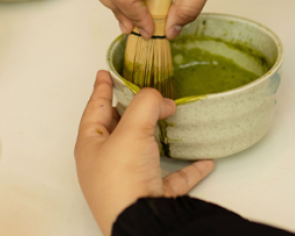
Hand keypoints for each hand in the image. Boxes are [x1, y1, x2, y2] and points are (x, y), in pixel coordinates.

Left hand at [75, 71, 214, 235]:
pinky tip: (203, 161)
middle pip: (118, 129)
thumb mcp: (131, 131)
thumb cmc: (122, 178)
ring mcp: (128, 182)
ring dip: (158, 136)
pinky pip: (171, 179)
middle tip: (141, 92)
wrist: (141, 223)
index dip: (101, 89)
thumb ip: (145, 105)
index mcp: (91, 145)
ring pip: (143, 152)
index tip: (104, 73)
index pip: (95, 109)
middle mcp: (106, 163)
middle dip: (130, 110)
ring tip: (169, 117)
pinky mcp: (151, 198)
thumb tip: (160, 99)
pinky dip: (187, 169)